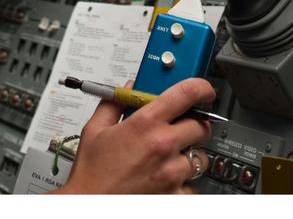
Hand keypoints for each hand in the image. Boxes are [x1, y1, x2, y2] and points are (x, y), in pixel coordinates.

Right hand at [53, 78, 214, 193]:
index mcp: (145, 123)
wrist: (89, 205)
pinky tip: (166, 178)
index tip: (204, 91)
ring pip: (200, 157)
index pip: (187, 94)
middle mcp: (163, 145)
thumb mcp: (95, 130)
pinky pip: (193, 184)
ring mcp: (171, 172)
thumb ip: (115, 103)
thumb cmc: (91, 172)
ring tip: (169, 158)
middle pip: (201, 126)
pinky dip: (183, 181)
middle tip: (181, 129)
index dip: (201, 88)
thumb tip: (129, 88)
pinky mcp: (174, 194)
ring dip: (189, 155)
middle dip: (194, 125)